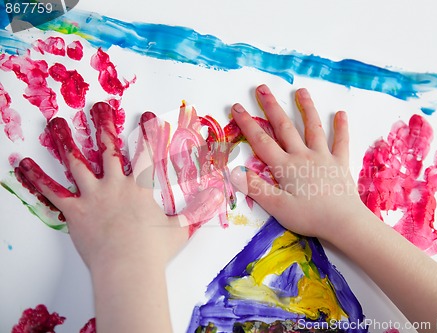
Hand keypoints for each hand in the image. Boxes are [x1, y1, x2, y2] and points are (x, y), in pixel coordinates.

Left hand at [16, 102, 221, 271]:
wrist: (128, 267)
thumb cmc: (154, 249)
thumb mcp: (180, 228)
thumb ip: (197, 210)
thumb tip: (218, 198)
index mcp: (141, 187)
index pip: (147, 152)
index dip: (149, 131)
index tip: (148, 114)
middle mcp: (116, 184)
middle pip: (109, 149)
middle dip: (106, 126)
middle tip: (100, 106)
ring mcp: (93, 195)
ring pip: (78, 163)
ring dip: (67, 142)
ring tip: (59, 123)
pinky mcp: (75, 211)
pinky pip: (53, 192)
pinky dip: (37, 178)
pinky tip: (24, 164)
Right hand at [230, 84, 364, 237]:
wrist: (344, 222)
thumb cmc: (309, 217)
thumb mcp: (277, 207)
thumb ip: (256, 188)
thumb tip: (234, 171)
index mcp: (285, 166)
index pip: (261, 141)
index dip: (247, 124)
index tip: (237, 107)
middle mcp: (303, 156)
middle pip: (284, 127)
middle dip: (271, 107)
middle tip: (262, 88)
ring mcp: (323, 157)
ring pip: (313, 128)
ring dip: (306, 108)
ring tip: (301, 91)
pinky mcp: (340, 163)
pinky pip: (341, 142)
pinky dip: (341, 127)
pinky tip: (341, 114)